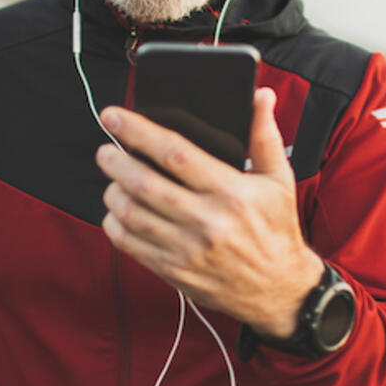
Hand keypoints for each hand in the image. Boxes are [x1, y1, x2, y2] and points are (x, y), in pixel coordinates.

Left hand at [96, 87, 324, 337]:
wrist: (279, 290)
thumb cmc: (276, 229)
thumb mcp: (279, 180)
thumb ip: (264, 136)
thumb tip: (260, 96)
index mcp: (232, 192)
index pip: (176, 153)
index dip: (139, 131)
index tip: (115, 117)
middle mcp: (208, 221)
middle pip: (145, 183)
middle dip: (116, 161)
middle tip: (106, 150)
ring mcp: (189, 250)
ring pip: (132, 214)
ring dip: (113, 191)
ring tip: (113, 178)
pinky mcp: (175, 272)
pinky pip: (130, 245)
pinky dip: (115, 224)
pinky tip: (118, 211)